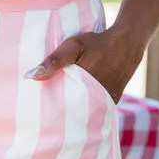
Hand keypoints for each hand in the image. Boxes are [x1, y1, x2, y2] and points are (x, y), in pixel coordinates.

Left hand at [23, 27, 143, 104]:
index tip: (39, 114)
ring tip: (57, 110)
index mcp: (86, 91)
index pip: (64, 109)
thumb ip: (54, 61)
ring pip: (85, 110)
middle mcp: (98, 101)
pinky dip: (86, 104)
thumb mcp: (74, 46)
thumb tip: (31, 76)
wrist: (127, 44)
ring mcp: (107, 102)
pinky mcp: (112, 100)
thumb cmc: (98, 44)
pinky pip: (96, 106)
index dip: (51, 112)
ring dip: (74, 109)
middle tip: (45, 115)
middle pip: (74, 112)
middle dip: (61, 113)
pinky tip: (75, 101)